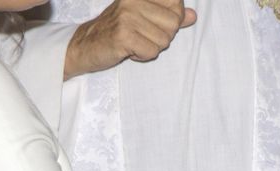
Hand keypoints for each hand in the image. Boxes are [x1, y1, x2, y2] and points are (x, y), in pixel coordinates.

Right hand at [64, 0, 196, 79]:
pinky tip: (129, 50)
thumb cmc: (118, 32)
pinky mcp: (123, 35)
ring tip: (134, 43)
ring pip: (164, 41)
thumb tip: (193, 16)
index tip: (155, 24)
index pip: (176, 3)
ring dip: (151, 48)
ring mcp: (127, 17)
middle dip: (162, 37)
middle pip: (174, 24)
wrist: (86, 46)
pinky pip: (152, 52)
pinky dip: (142, 56)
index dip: (173, 19)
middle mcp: (133, 1)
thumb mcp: (145, 20)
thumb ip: (170, 16)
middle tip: (142, 36)